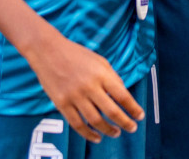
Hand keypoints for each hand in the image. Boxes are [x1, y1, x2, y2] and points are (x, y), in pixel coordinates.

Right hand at [24, 30, 143, 142]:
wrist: (48, 51)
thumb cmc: (77, 55)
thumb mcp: (100, 61)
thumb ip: (112, 78)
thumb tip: (123, 96)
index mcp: (102, 74)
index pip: (123, 96)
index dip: (133, 108)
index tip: (140, 116)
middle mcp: (89, 86)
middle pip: (111, 111)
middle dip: (125, 123)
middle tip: (132, 128)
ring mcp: (74, 96)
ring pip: (95, 120)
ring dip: (108, 130)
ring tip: (116, 133)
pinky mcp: (61, 104)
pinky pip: (76, 124)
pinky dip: (87, 133)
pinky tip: (96, 137)